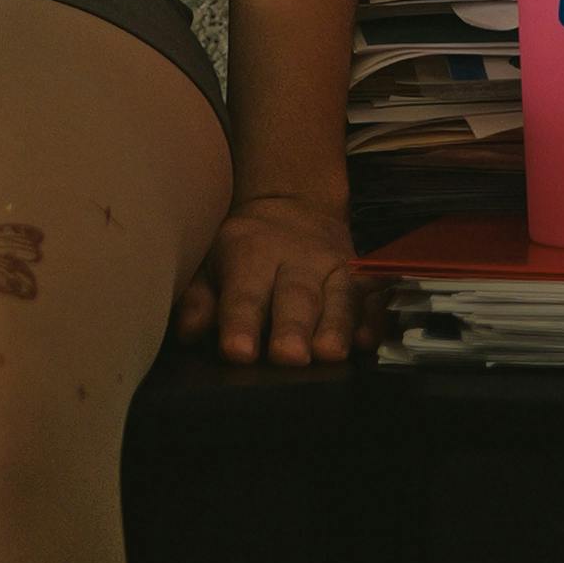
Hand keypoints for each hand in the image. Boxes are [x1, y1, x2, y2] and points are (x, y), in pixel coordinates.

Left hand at [173, 187, 374, 369]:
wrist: (293, 205)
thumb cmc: (244, 250)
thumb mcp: (211, 262)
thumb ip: (200, 299)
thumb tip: (189, 332)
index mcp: (251, 253)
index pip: (245, 293)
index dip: (241, 322)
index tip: (238, 352)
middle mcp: (297, 259)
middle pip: (296, 296)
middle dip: (293, 327)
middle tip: (288, 358)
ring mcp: (334, 267)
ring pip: (339, 297)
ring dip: (336, 327)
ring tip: (329, 354)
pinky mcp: (361, 277)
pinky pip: (372, 298)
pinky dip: (373, 318)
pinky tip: (368, 341)